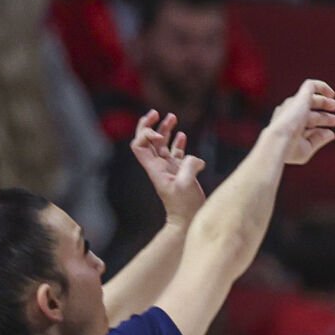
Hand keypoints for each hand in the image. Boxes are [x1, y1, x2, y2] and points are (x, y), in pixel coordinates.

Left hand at [130, 110, 207, 225]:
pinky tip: (183, 135)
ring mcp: (169, 168)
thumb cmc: (184, 207)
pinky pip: (175, 153)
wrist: (188, 221)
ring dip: (165, 129)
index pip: (139, 144)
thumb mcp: (186, 185)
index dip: (145, 134)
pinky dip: (178, 142)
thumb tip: (196, 158)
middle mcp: (159, 166)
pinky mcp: (181, 172)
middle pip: (147, 140)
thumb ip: (189, 166)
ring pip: (162, 144)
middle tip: (156, 112)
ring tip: (172, 116)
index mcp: (154, 168)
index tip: (159, 134)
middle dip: (149, 125)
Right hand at [263, 79, 334, 164]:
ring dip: (323, 102)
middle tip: (334, 120)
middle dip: (322, 116)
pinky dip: (322, 87)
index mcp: (286, 127)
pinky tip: (331, 94)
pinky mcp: (301, 97)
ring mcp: (294, 105)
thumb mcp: (306, 148)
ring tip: (334, 106)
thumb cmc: (289, 149)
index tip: (328, 133)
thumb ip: (318, 140)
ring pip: (309, 99)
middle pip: (307, 111)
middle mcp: (289, 114)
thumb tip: (331, 133)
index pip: (303, 124)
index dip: (317, 128)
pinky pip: (311, 85)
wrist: (279, 140)